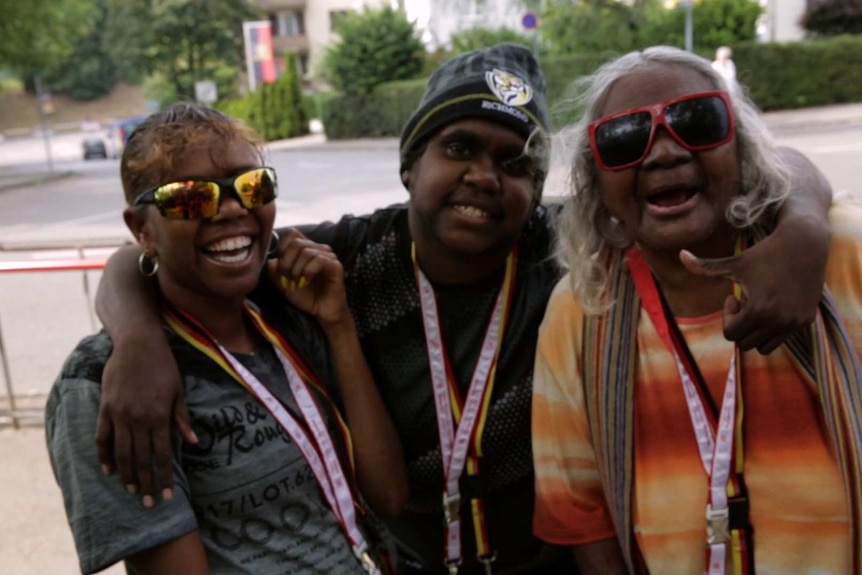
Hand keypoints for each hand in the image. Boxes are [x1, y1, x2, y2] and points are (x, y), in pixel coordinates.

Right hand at [96, 334, 196, 506]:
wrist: (137, 344)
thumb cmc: (164, 366)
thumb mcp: (179, 391)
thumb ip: (182, 418)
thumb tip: (193, 442)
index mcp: (159, 416)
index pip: (162, 455)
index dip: (165, 477)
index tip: (168, 495)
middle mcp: (138, 419)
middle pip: (141, 459)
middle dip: (146, 483)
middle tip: (150, 503)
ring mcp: (119, 415)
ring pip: (121, 453)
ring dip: (126, 475)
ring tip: (131, 491)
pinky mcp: (105, 408)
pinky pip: (102, 437)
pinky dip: (104, 455)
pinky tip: (108, 469)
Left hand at [267, 228, 349, 327]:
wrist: (321, 312)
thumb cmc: (305, 296)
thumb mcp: (284, 284)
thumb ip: (275, 272)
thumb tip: (272, 260)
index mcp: (306, 249)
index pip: (292, 234)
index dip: (282, 247)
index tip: (281, 266)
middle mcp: (318, 249)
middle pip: (296, 242)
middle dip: (287, 262)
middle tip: (288, 278)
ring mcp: (328, 256)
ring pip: (307, 251)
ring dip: (297, 269)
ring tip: (297, 282)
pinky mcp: (336, 266)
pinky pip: (319, 260)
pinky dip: (309, 271)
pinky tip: (307, 281)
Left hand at [680, 220, 827, 353]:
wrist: (804, 243)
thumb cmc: (764, 253)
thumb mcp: (734, 262)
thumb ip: (705, 267)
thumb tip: (679, 255)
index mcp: (758, 310)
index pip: (731, 335)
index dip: (728, 317)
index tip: (734, 297)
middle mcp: (779, 321)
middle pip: (745, 343)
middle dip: (740, 325)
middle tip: (746, 301)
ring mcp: (794, 322)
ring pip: (764, 347)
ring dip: (756, 331)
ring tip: (758, 306)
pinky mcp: (806, 320)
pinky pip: (782, 339)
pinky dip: (772, 329)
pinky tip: (773, 304)